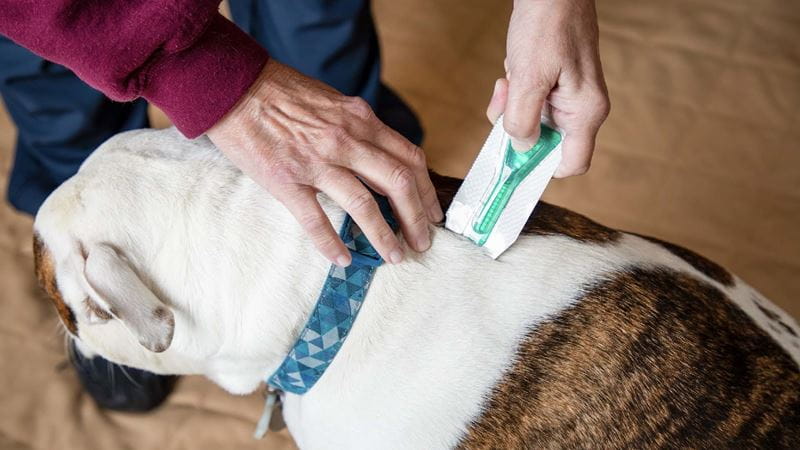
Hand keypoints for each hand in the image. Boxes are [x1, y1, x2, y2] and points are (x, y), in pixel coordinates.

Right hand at [208, 60, 441, 266]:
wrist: (233, 86)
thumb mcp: (334, 102)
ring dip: (384, 235)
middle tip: (422, 243)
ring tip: (394, 256)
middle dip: (416, 219)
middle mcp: (345, 139)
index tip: (432, 213)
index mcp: (360, 119)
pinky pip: (315, 219)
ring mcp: (316, 161)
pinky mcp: (286, 180)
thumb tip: (381, 158)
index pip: (409, 158)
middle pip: (397, 183)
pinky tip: (342, 259)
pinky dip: (331, 243)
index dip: (426, 190)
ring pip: (364, 205)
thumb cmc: (281, 93)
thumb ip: (359, 129)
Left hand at [487, 0, 609, 176]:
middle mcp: (581, 107)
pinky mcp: (556, 83)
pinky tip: (512, 72)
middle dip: (518, 128)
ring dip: (512, 107)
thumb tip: (520, 147)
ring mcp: (569, 95)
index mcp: (585, 111)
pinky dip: (515, 92)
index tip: (514, 161)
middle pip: (546, 143)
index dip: (542, 168)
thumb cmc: (548, 24)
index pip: (572, 163)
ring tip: (507, 80)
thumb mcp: (528, 77)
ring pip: (534, 122)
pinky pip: (531, 102)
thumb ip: (523, 119)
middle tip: (504, 102)